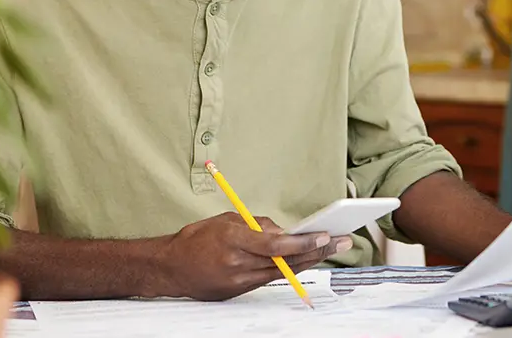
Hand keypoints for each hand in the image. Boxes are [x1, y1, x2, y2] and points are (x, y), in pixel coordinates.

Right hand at [157, 213, 352, 300]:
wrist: (170, 268)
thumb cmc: (197, 238)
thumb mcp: (227, 219)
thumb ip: (258, 224)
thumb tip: (286, 231)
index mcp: (233, 240)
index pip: (276, 244)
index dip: (302, 242)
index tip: (324, 235)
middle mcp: (237, 264)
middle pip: (286, 261)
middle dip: (317, 252)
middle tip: (341, 242)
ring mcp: (239, 281)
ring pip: (282, 272)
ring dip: (309, 261)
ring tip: (330, 249)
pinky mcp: (239, 291)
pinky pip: (270, 279)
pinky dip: (289, 269)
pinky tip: (306, 260)